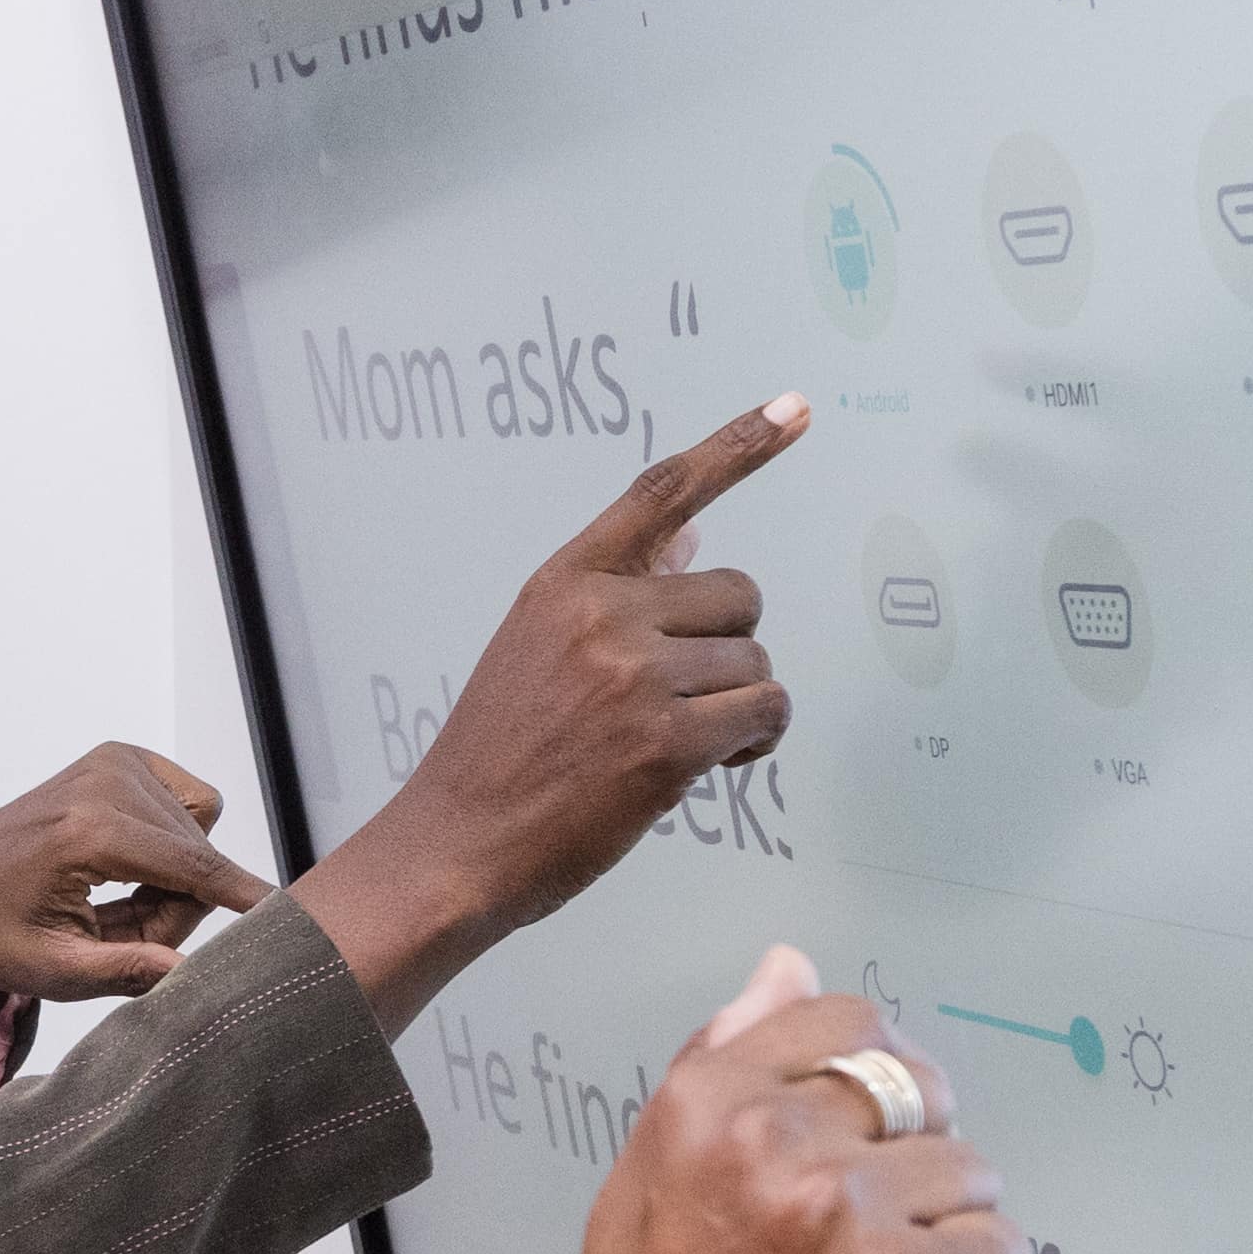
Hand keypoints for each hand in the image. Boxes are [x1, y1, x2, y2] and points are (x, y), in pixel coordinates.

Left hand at [0, 747, 277, 1004]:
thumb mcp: (53, 971)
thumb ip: (125, 970)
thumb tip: (189, 973)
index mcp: (87, 831)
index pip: (192, 867)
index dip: (242, 896)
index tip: (289, 914)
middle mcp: (105, 781)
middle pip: (199, 855)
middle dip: (179, 904)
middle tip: (122, 932)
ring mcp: (113, 762)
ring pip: (200, 829)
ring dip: (176, 872)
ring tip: (119, 899)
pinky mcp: (119, 757)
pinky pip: (189, 804)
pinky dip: (171, 839)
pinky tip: (128, 864)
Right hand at [282, 403, 804, 1031]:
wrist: (457, 845)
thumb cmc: (499, 755)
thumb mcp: (537, 647)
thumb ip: (617, 593)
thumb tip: (692, 543)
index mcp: (565, 583)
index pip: (663, 494)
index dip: (738, 446)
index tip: (795, 408)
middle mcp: (602, 615)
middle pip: (738, 595)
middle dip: (729, 648)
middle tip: (685, 696)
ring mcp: (635, 677)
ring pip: (755, 661)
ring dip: (739, 704)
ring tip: (683, 742)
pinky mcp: (667, 743)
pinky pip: (764, 712)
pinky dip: (755, 741)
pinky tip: (718, 764)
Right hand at [559, 952, 1006, 1253]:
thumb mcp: (641, 1204)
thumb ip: (716, 1072)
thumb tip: (787, 966)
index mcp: (699, 1112)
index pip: (839, 1021)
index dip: (871, 1080)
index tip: (861, 1143)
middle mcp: (772, 1145)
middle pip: (916, 1088)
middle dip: (914, 1158)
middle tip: (869, 1244)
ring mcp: (849, 1218)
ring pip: (969, 1174)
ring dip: (948, 1238)